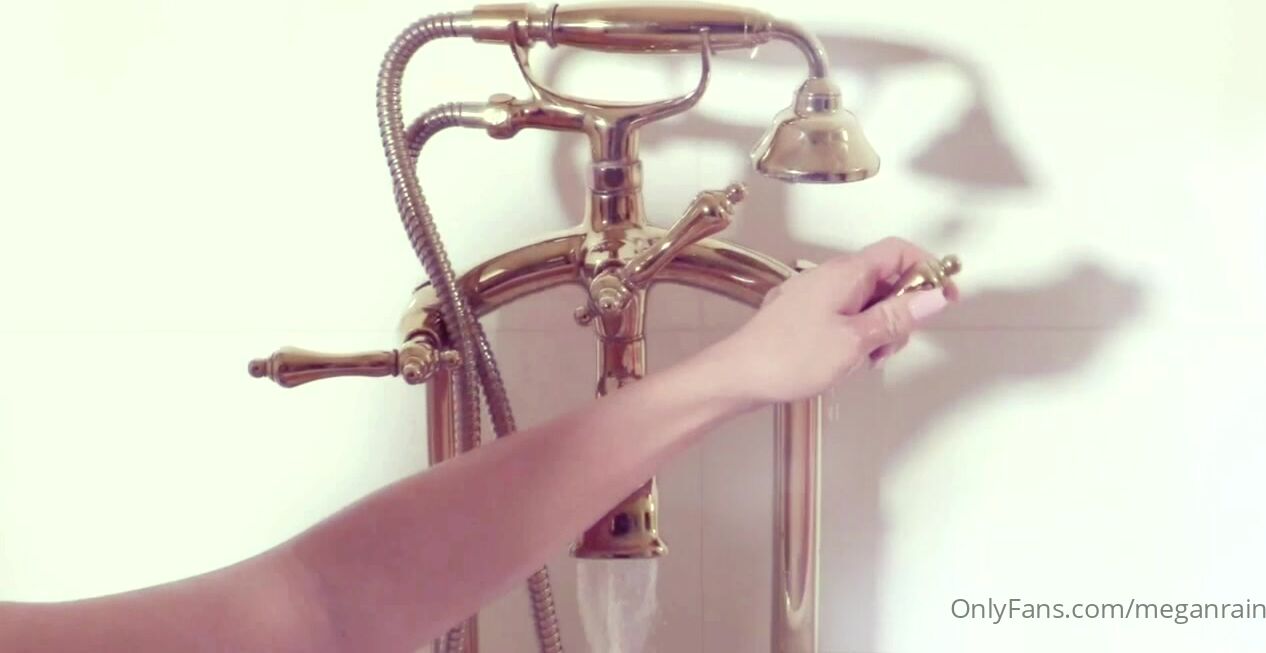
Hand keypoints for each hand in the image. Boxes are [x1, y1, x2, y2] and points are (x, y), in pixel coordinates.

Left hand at [707, 237, 953, 405]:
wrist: (738, 376)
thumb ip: (897, 317)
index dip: (927, 270)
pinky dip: (855, 335)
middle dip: (901, 310)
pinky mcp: (804, 315)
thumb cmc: (787, 358)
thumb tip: (934, 296)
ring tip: (863, 357)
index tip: (943, 298)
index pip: (899, 251)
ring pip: (866, 302)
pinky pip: (845, 316)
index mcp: (845, 273)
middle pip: (885, 278)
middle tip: (891, 342)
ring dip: (877, 329)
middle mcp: (829, 277)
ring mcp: (814, 295)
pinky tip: (845, 360)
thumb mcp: (855, 340)